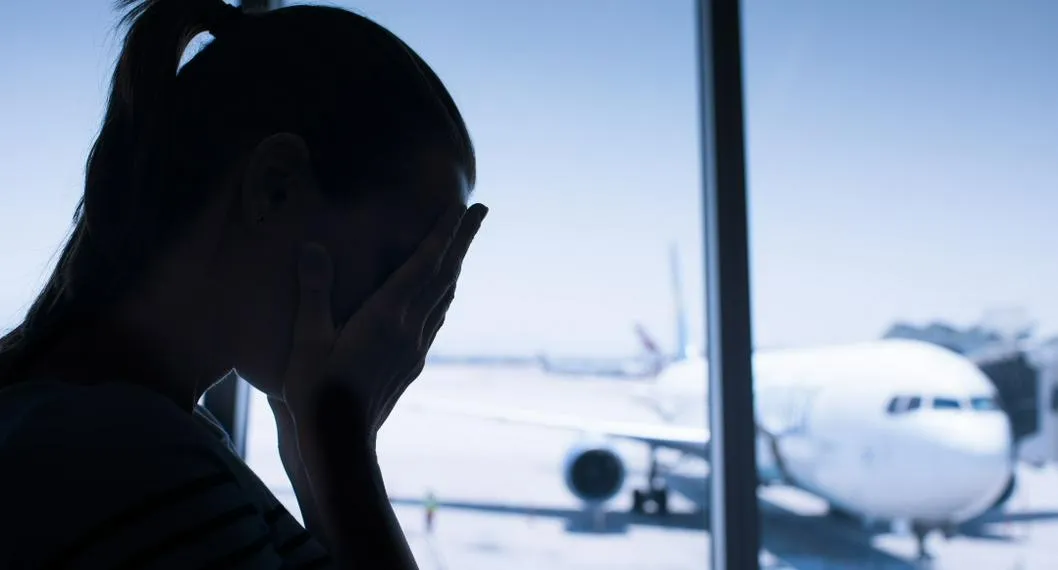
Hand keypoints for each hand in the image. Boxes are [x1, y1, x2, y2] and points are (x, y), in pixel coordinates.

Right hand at [281, 203, 486, 444]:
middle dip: (462, 240)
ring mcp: (414, 348)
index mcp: (386, 316)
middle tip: (480, 210)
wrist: (341, 444)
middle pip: (444, 275)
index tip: (461, 207)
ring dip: (455, 265)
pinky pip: (436, 320)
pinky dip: (443, 296)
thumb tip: (313, 247)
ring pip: (444, 297)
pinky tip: (442, 296)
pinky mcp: (411, 365)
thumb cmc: (317, 392)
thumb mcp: (308, 339)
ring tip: (463, 245)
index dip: (442, 233)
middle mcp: (409, 329)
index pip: (422, 264)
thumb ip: (314, 291)